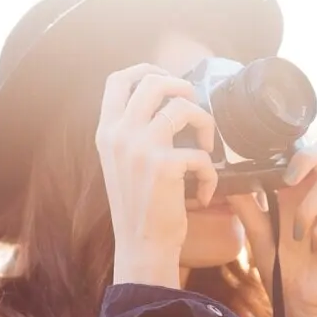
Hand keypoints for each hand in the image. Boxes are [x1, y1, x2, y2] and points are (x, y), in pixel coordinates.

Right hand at [95, 64, 218, 287]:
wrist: (141, 247)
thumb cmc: (138, 208)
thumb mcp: (121, 164)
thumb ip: (131, 134)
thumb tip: (162, 105)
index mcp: (106, 132)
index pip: (117, 80)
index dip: (145, 69)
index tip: (165, 79)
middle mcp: (118, 135)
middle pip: (153, 81)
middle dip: (182, 87)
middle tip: (194, 107)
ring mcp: (140, 148)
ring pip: (183, 106)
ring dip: (205, 124)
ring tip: (205, 147)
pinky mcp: (164, 166)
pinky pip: (201, 153)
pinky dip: (210, 173)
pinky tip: (204, 193)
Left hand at [229, 140, 316, 316]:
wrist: (296, 298)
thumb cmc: (280, 262)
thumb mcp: (257, 233)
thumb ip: (246, 207)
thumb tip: (229, 181)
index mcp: (296, 190)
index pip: (301, 152)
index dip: (293, 145)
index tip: (271, 156)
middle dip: (307, 157)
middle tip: (288, 178)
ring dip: (307, 210)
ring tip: (296, 235)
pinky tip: (314, 247)